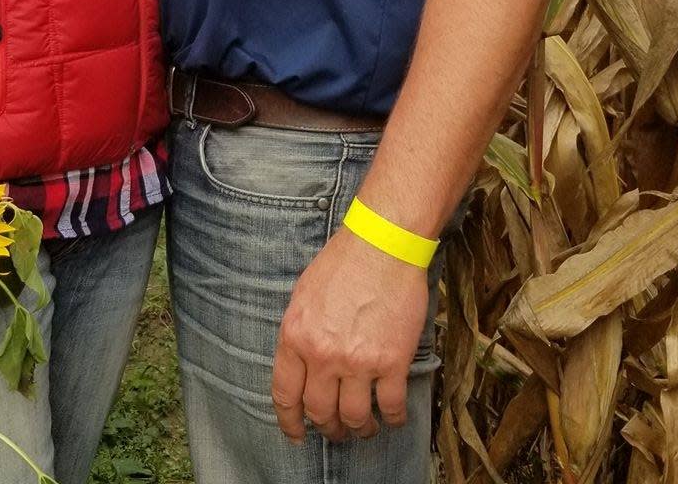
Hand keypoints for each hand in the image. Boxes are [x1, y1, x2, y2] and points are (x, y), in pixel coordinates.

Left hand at [270, 223, 428, 444]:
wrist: (383, 244)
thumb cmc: (345, 262)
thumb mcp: (304, 294)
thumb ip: (299, 333)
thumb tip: (301, 364)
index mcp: (295, 336)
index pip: (285, 394)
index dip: (290, 422)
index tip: (297, 434)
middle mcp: (322, 355)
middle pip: (320, 412)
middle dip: (328, 428)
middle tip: (337, 429)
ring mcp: (358, 361)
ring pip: (354, 417)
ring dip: (360, 428)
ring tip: (365, 426)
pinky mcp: (392, 361)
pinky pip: (390, 406)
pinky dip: (392, 418)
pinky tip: (393, 416)